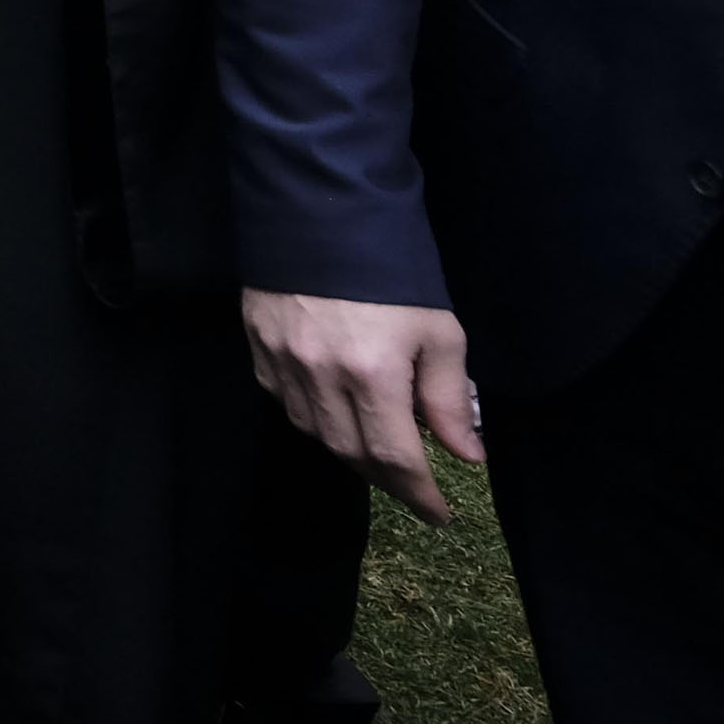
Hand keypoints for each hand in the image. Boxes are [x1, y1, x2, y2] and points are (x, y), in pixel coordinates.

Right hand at [242, 288, 483, 526]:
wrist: (321, 208)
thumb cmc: (392, 267)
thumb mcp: (438, 329)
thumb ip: (448, 397)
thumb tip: (465, 455)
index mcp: (372, 373)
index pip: (396, 457)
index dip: (421, 495)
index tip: (442, 516)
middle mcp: (320, 375)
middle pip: (352, 454)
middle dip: (388, 480)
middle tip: (415, 489)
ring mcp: (282, 361)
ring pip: (314, 433)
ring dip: (350, 451)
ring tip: (378, 452)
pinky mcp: (258, 346)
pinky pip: (285, 403)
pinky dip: (313, 419)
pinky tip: (334, 412)